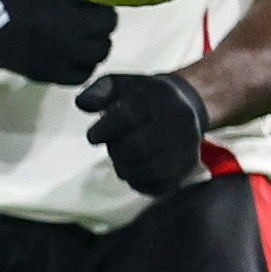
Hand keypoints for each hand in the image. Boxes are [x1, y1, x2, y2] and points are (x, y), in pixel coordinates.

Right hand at [0, 0, 114, 86]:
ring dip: (94, 44)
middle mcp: (69, 33)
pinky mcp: (47, 74)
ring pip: (98, 54)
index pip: (106, 8)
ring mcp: (59, 56)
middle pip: (106, 31)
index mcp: (66, 5)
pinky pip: (80, 75)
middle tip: (86, 18)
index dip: (101, 3)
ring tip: (81, 37)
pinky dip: (81, 65)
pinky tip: (72, 55)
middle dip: (100, 23)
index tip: (91, 1)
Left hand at [77, 70, 208, 195]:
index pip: (126, 119)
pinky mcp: (189, 168)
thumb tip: (82, 103)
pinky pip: (158, 187)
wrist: (183, 105)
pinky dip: (139, 182)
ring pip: (148, 171)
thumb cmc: (142, 97)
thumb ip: (97, 91)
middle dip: (115, 151)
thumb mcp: (119, 84)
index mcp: (160, 96)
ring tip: (123, 157)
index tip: (94, 136)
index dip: (102, 131)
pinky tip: (135, 168)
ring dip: (125, 169)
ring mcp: (188, 147)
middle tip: (114, 145)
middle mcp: (181, 121)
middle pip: (135, 149)